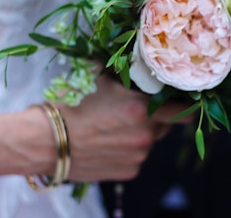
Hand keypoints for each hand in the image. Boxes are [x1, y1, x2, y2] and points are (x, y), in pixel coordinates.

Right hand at [59, 74, 192, 181]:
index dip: (184, 106)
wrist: (46, 141)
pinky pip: (137, 157)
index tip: (181, 102)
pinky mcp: (129, 172)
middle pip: (164, 125)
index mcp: (142, 110)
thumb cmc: (70, 105)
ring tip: (114, 128)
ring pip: (150, 142)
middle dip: (155, 118)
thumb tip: (132, 59)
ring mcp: (138, 156)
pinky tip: (108, 144)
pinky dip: (129, 151)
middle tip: (134, 112)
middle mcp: (145, 135)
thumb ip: (123, 73)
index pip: (183, 111)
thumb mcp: (99, 79)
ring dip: (140, 134)